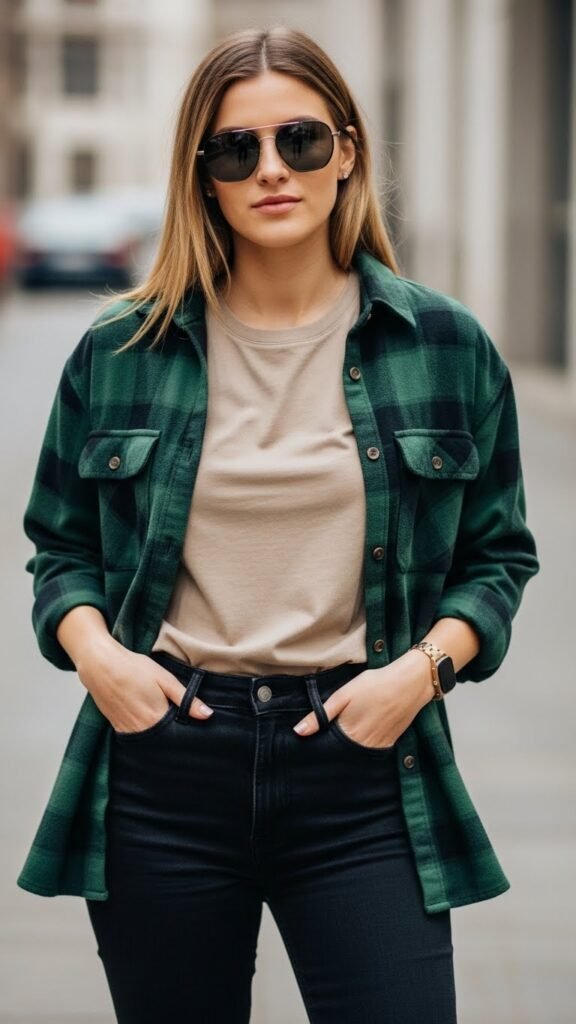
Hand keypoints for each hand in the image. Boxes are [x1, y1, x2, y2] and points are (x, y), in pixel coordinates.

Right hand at [75, 637, 213, 733]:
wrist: (100, 665)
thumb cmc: (133, 668)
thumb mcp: (165, 679)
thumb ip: (186, 699)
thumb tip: (207, 715)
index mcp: (157, 717)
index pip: (179, 737)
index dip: (188, 736)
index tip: (197, 733)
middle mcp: (141, 729)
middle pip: (164, 744)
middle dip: (174, 739)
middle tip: (182, 728)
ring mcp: (127, 730)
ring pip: (150, 743)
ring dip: (159, 738)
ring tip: (165, 726)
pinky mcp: (117, 727)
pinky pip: (135, 738)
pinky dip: (145, 735)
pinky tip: (149, 724)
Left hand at [292, 651, 432, 745]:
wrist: (410, 683)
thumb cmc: (374, 684)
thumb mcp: (343, 695)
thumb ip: (320, 715)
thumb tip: (298, 732)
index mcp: (348, 732)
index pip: (327, 749)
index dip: (318, 747)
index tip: (310, 746)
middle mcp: (363, 744)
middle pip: (342, 755)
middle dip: (333, 752)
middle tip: (326, 742)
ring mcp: (378, 746)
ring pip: (357, 755)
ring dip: (348, 751)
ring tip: (346, 737)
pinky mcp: (390, 743)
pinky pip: (372, 752)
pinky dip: (364, 748)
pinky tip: (361, 737)